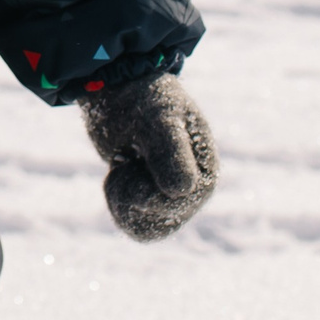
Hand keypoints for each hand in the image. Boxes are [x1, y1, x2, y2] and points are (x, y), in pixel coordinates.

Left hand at [79, 74, 216, 240]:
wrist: (116, 89)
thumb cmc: (142, 98)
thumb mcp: (157, 118)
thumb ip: (171, 151)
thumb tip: (184, 191)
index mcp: (203, 169)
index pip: (179, 203)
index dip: (149, 193)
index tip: (131, 164)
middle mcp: (191, 188)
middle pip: (160, 223)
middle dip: (132, 196)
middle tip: (123, 164)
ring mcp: (169, 197)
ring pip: (146, 230)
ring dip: (123, 204)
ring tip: (120, 172)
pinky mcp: (148, 201)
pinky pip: (135, 227)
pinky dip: (119, 207)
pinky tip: (116, 180)